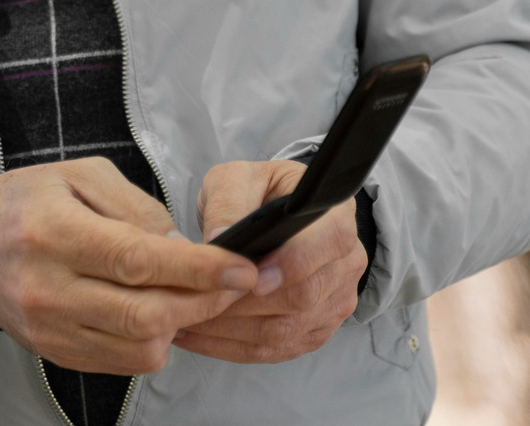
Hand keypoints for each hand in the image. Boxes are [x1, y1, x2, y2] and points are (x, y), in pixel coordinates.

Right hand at [0, 158, 258, 375]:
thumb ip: (137, 207)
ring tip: (188, 294)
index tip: (243, 267)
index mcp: (56, 232)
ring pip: (140, 346)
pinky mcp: (55, 351)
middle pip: (146, 314)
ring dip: (181, 324)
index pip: (141, 261)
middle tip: (231, 283)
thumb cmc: (25, 201)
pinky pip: (121, 362)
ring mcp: (51, 327)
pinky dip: (151, 341)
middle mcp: (50, 287)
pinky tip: (155, 312)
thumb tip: (181, 247)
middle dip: (204, 301)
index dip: (200, 269)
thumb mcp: (80, 175)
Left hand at [175, 159, 366, 363]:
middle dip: (246, 304)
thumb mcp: (237, 179)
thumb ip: (230, 201)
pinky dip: (233, 346)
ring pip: (286, 330)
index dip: (293, 263)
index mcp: (336, 216)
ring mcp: (334, 301)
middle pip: (304, 297)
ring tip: (183, 320)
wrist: (269, 216)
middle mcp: (345, 263)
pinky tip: (197, 335)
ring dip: (231, 331)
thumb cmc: (256, 193)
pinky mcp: (315, 330)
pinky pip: (277, 350)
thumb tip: (220, 237)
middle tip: (195, 302)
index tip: (252, 278)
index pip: (330, 242)